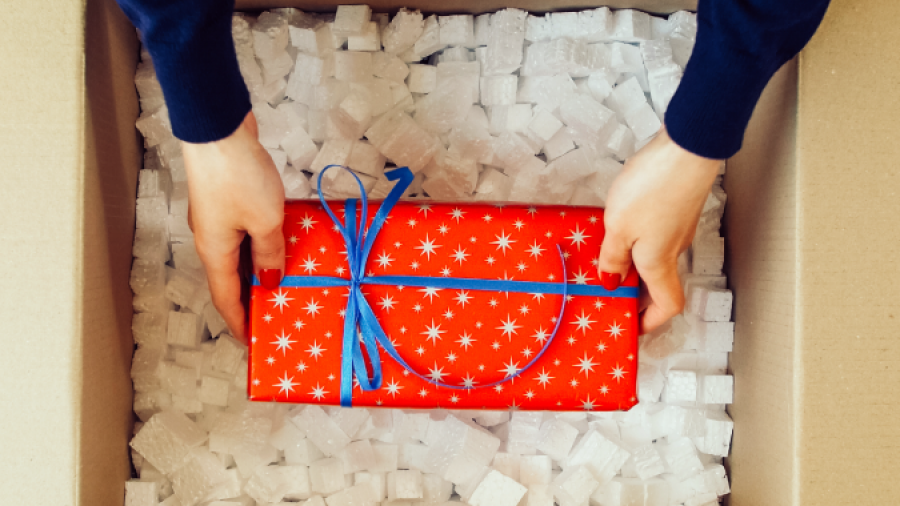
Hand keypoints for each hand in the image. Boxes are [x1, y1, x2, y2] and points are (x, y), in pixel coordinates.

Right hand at [183, 111, 284, 342]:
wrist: (218, 128)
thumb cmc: (239, 177)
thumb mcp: (265, 222)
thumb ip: (270, 253)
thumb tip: (269, 281)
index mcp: (213, 252)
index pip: (225, 299)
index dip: (238, 322)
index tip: (252, 341)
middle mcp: (209, 239)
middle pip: (230, 279)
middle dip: (250, 299)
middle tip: (273, 314)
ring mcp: (216, 218)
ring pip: (238, 255)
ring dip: (257, 271)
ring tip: (282, 283)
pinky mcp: (226, 199)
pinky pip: (244, 233)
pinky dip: (259, 245)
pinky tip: (279, 244)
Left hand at [597, 127, 720, 333]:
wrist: (687, 148)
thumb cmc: (653, 188)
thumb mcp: (618, 228)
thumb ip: (612, 257)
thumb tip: (611, 281)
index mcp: (660, 263)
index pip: (667, 306)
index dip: (651, 321)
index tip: (631, 326)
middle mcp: (674, 250)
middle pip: (661, 284)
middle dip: (637, 295)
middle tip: (609, 295)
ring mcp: (678, 228)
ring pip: (657, 259)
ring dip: (635, 266)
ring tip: (606, 262)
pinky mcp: (676, 208)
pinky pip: (656, 236)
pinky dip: (639, 242)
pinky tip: (619, 230)